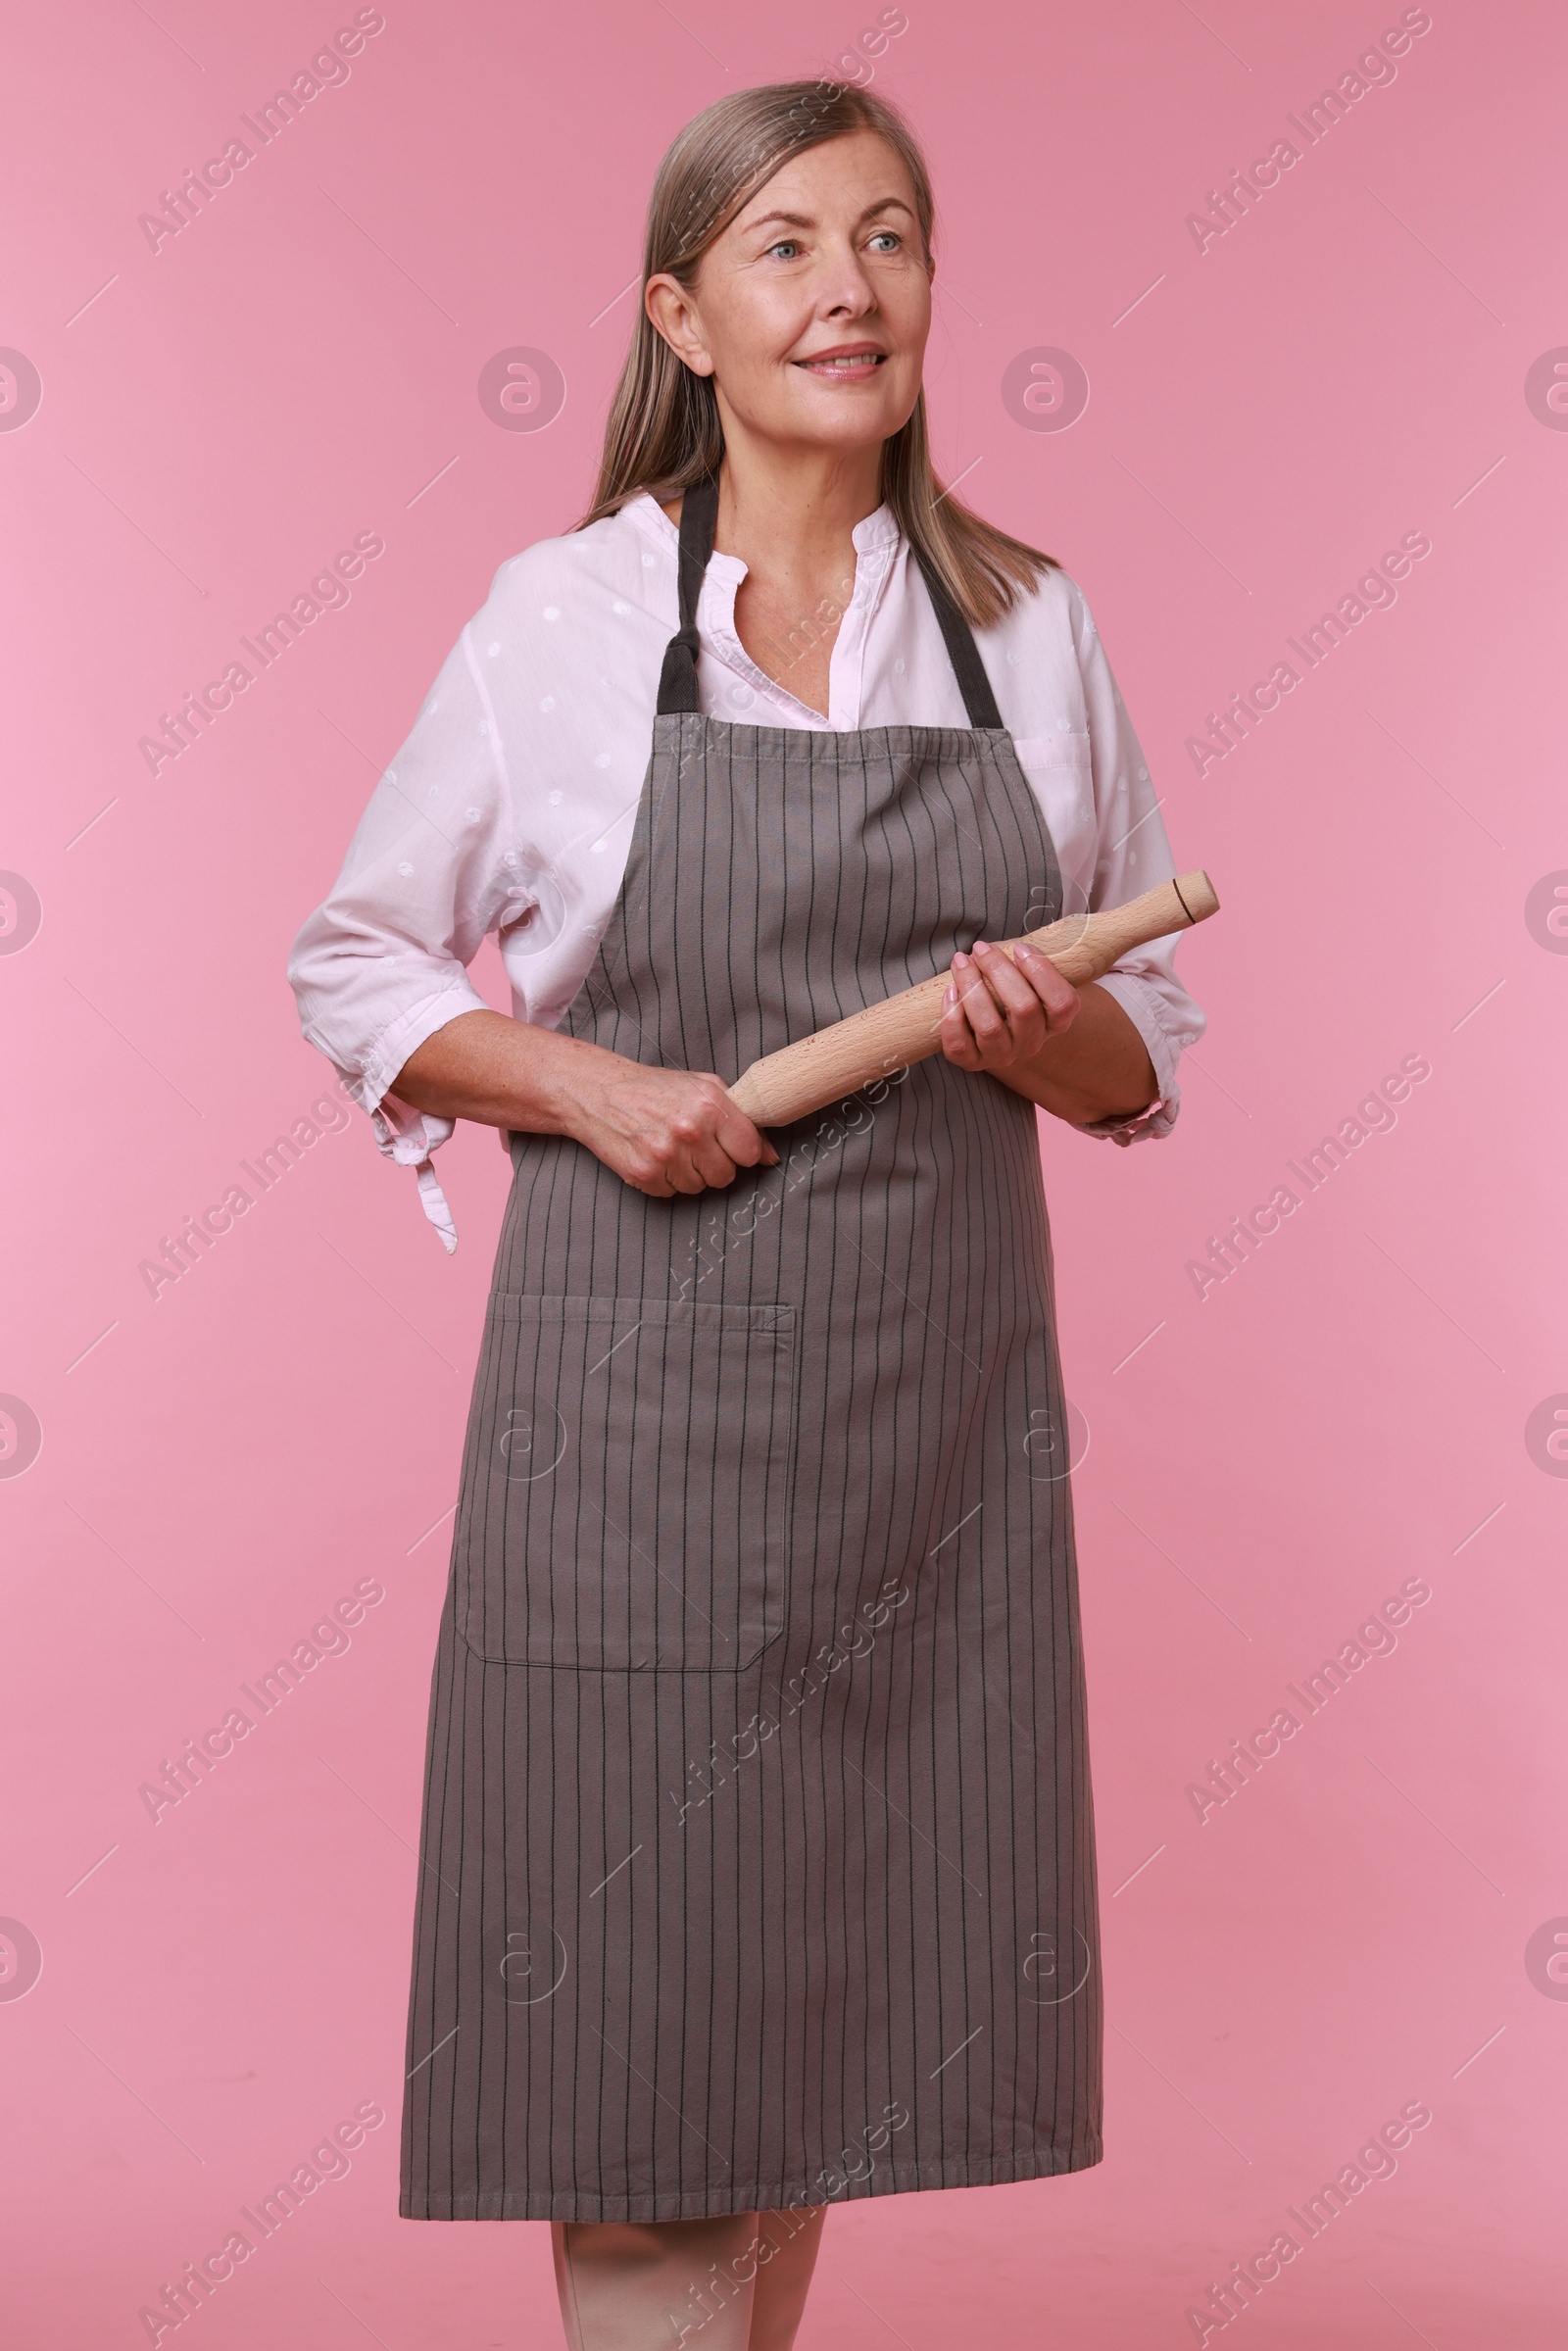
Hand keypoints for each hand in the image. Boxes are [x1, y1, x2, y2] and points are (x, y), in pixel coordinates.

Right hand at [560, 1053, 779, 1197]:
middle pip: (725, 1176)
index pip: (749, 1151)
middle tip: (694, 1146)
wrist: (600, 1091)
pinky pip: (671, 1193)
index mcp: (710, 1104)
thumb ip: (741, 1119)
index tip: (728, 1145)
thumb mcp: (703, 1088)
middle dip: (714, 1164)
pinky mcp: (643, 1174)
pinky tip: (653, 1155)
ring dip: (688, 1173)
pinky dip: (664, 1180)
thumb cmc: (656, 1089)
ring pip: (699, 1187)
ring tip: (670, 1147)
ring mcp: (665, 1154)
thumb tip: (770, 1157)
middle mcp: (689, 1130)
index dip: (741, 1151)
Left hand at [938, 937, 1080, 1076]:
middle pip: (1024, 1009)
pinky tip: (950, 990)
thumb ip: (1026, 961)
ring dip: (972, 987)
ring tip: (961, 961)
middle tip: (980, 948)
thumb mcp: (1028, 977)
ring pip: (989, 1027)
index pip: (1063, 1004)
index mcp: (1053, 1023)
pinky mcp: (972, 1062)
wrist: (988, 1025)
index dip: (1043, 973)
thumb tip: (1005, 944)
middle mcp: (1031, 1043)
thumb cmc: (1009, 990)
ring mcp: (1002, 1055)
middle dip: (999, 970)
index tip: (1020, 948)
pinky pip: (960, 1046)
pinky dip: (952, 1016)